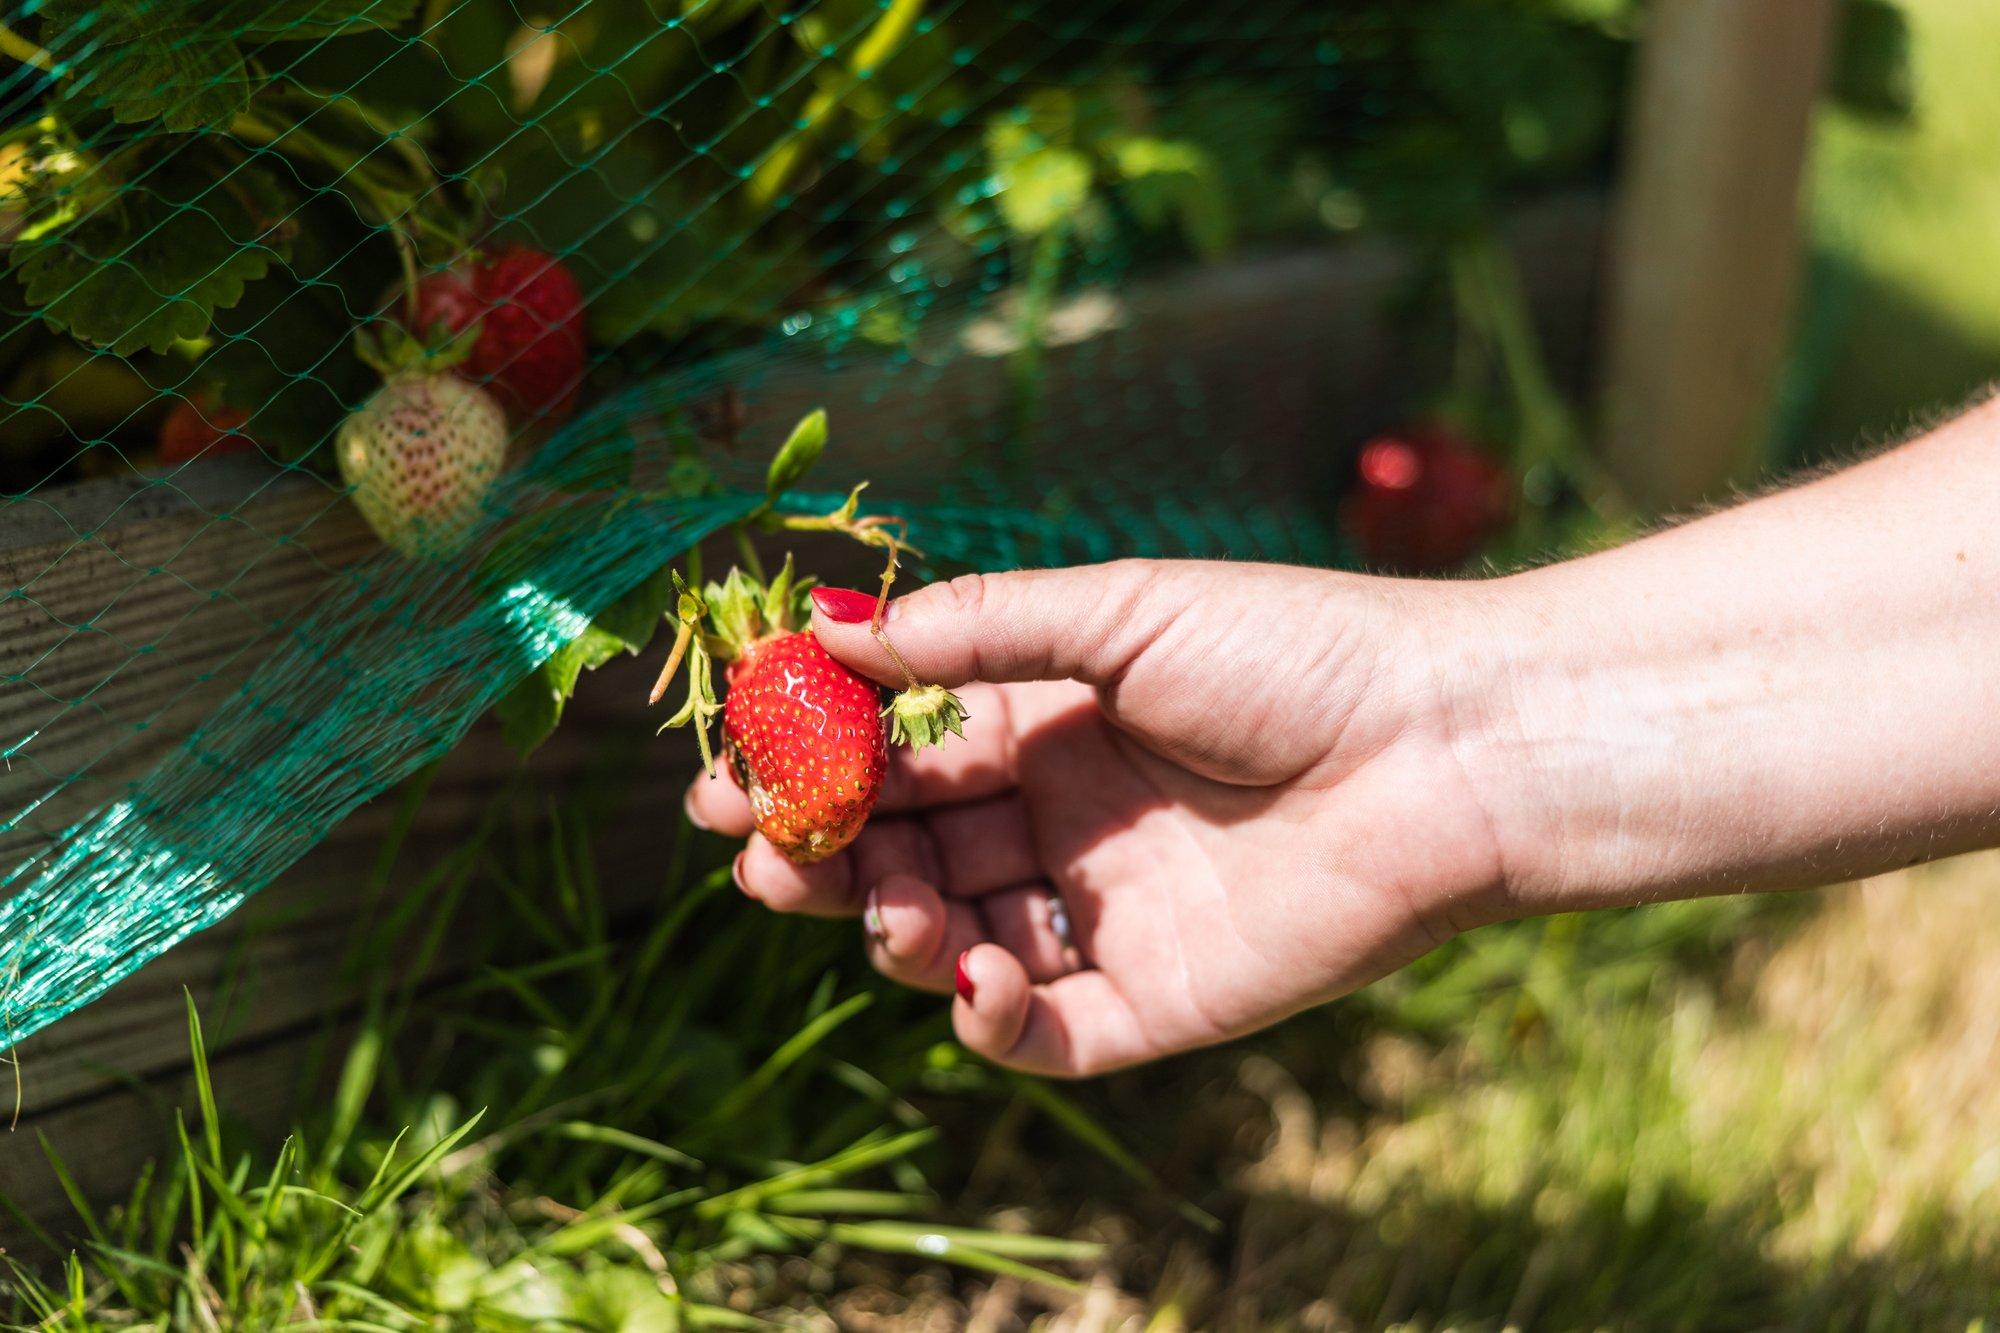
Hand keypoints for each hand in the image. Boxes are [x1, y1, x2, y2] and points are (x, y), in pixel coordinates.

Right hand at [685, 560, 1508, 1075]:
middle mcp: (1060, 824)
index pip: (895, 755)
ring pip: (952, 944)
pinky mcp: (1154, 1001)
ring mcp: (1103, 916)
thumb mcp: (1120, 614)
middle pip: (902, 855)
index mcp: (1045, 727)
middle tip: (758, 851)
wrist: (1450, 746)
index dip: (809, 765)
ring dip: (892, 928)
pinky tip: (979, 970)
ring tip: (887, 903)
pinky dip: (988, 1015)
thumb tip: (827, 626)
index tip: (727, 770)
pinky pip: (1039, 1032)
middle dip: (820, 855)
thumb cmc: (1296, 652)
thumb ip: (976, 631)